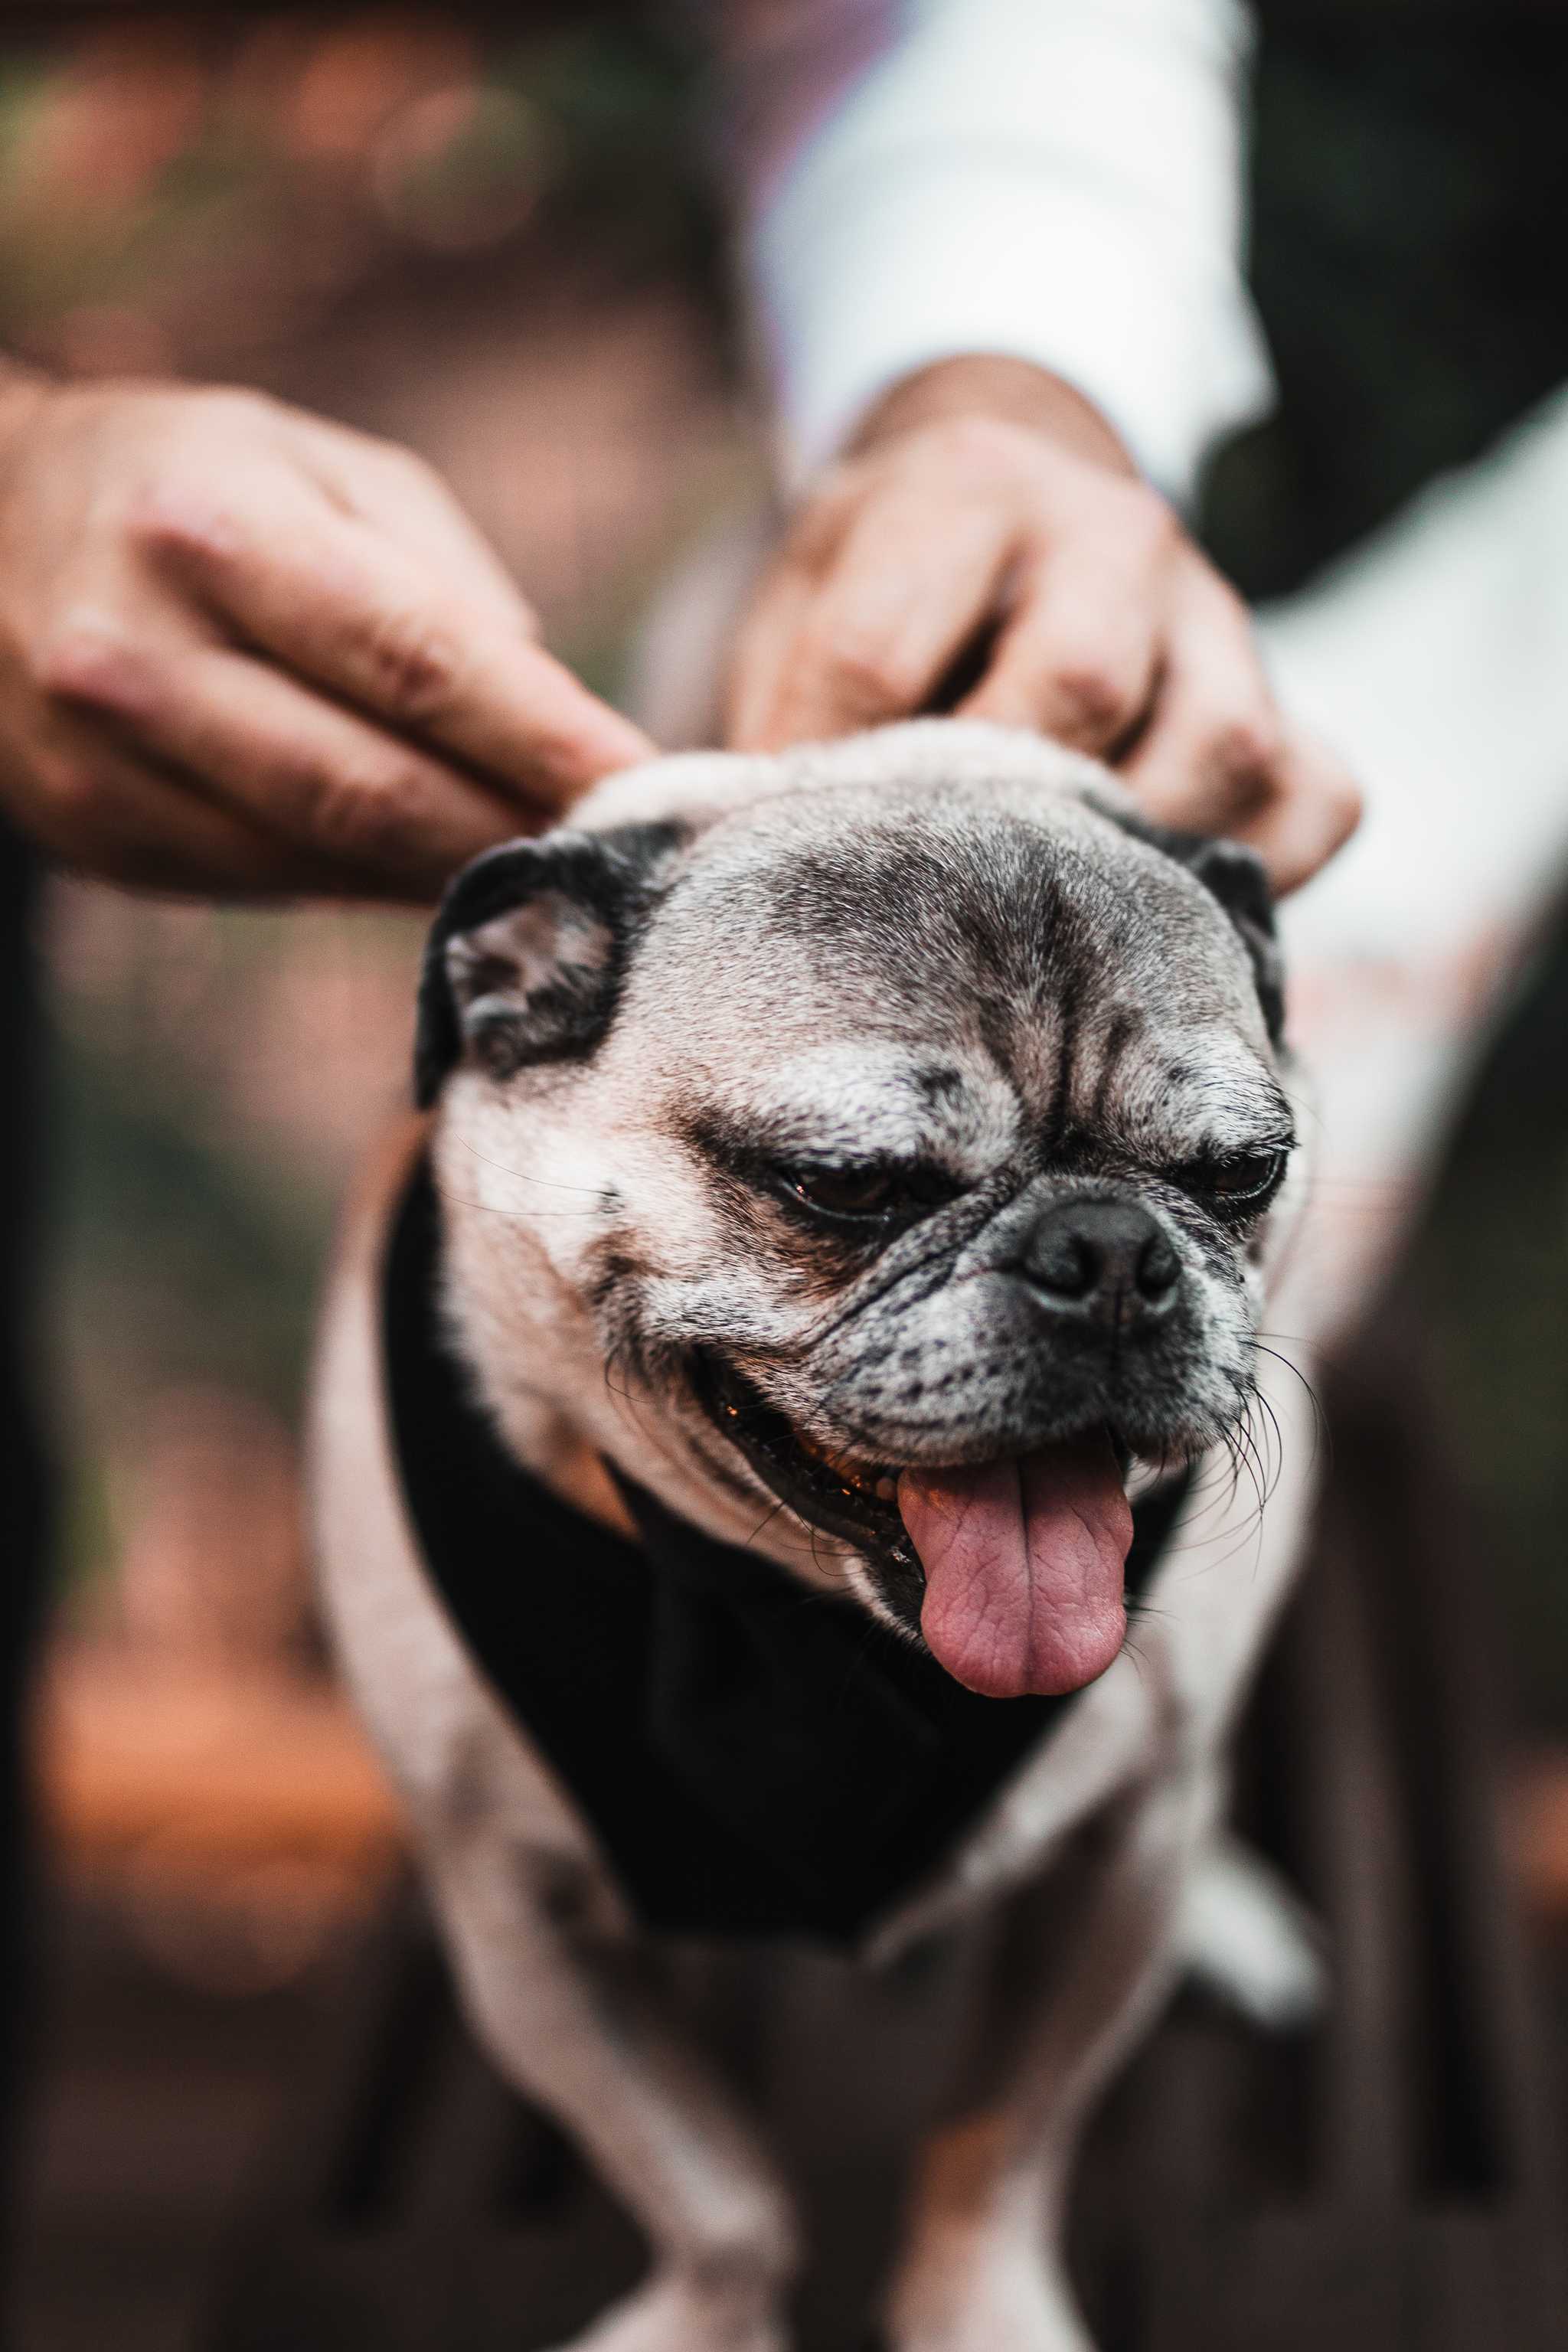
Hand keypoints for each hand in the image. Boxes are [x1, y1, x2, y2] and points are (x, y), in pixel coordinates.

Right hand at [0, 374, 651, 897]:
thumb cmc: (192, 485)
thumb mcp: (317, 468)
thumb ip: (440, 584)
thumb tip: (549, 719)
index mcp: (215, 532)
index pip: (415, 660)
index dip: (541, 738)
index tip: (645, 785)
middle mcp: (142, 654)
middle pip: (368, 789)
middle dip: (510, 835)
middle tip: (617, 862)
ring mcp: (106, 763)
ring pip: (319, 858)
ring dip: (452, 881)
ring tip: (556, 880)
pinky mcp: (100, 836)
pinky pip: (269, 882)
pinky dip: (369, 887)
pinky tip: (441, 880)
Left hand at [727, 358, 1358, 893]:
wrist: (1020, 514)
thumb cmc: (885, 595)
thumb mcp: (800, 604)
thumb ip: (766, 715)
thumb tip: (703, 859)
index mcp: (961, 485)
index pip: (881, 653)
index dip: (822, 778)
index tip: (781, 858)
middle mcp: (1112, 534)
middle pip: (1069, 689)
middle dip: (979, 821)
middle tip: (914, 911)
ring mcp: (1219, 617)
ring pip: (1216, 751)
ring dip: (1121, 861)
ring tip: (1035, 931)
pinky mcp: (1292, 699)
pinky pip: (1313, 801)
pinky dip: (1254, 878)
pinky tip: (1160, 920)